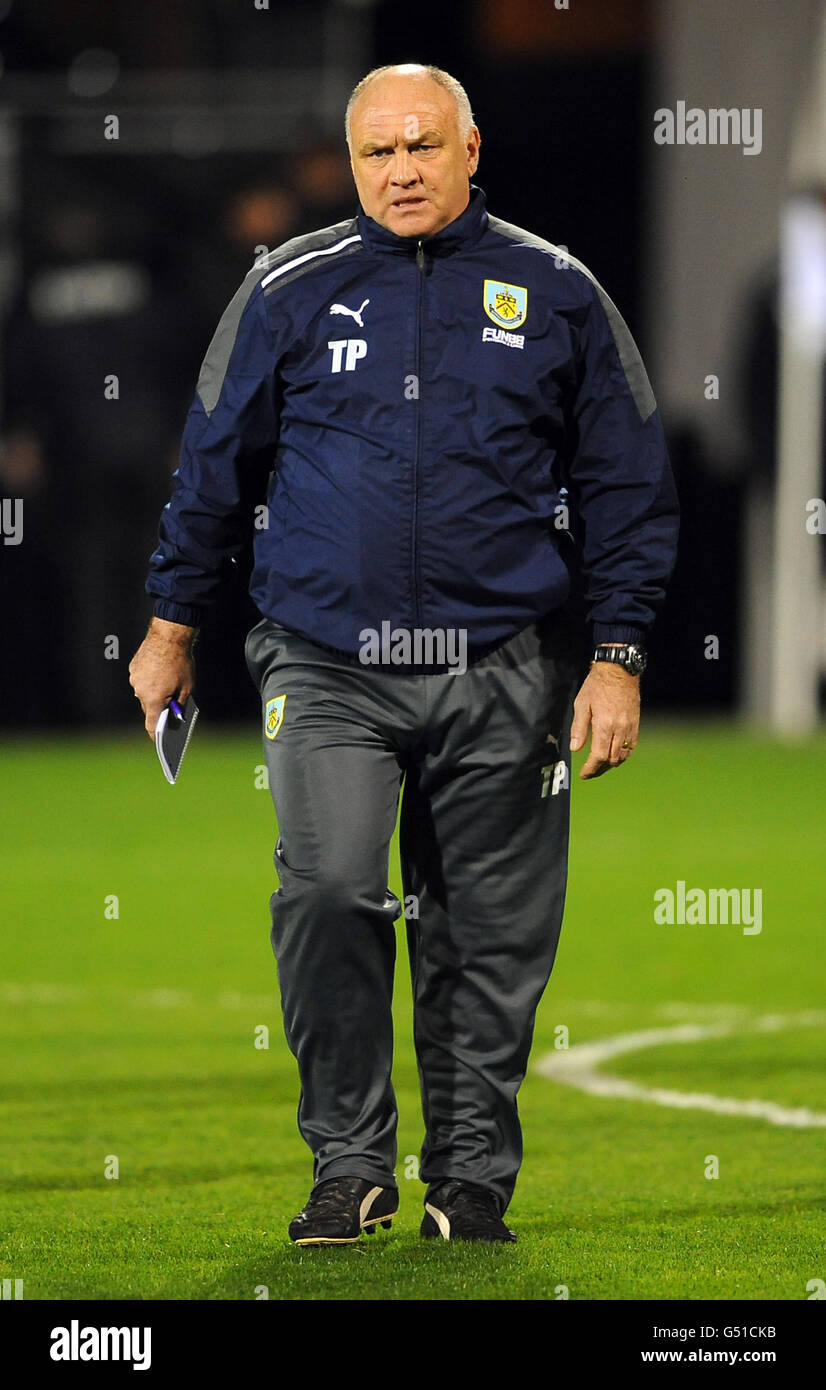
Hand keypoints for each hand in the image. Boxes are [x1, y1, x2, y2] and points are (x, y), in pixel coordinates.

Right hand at [128, 618, 196, 739]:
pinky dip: (150, 681)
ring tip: (168, 688)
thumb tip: (176, 719)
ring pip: (144, 693)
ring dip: (154, 694)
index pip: (152, 724)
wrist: (169, 635)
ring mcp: (135, 678)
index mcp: (153, 698)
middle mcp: (140, 690)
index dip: (156, 735)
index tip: (160, 741)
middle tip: (170, 712)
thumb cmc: (181, 662)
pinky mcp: (133, 668)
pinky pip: (141, 681)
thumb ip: (179, 705)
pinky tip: (161, 676)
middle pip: (148, 708)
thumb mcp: (187, 688)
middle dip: (159, 710)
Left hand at [569, 662, 639, 778]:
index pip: (598, 756)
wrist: (619, 671)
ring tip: (600, 765)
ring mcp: (630, 727)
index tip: (583, 774)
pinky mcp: (636, 724)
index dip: (590, 769)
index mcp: (604, 725)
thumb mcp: (581, 704)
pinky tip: (614, 754)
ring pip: (623, 755)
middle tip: (590, 771)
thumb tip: (575, 749)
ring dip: (611, 763)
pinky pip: (632, 746)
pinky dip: (623, 755)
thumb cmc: (597, 686)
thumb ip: (579, 729)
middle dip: (599, 769)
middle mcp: (619, 729)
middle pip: (611, 759)